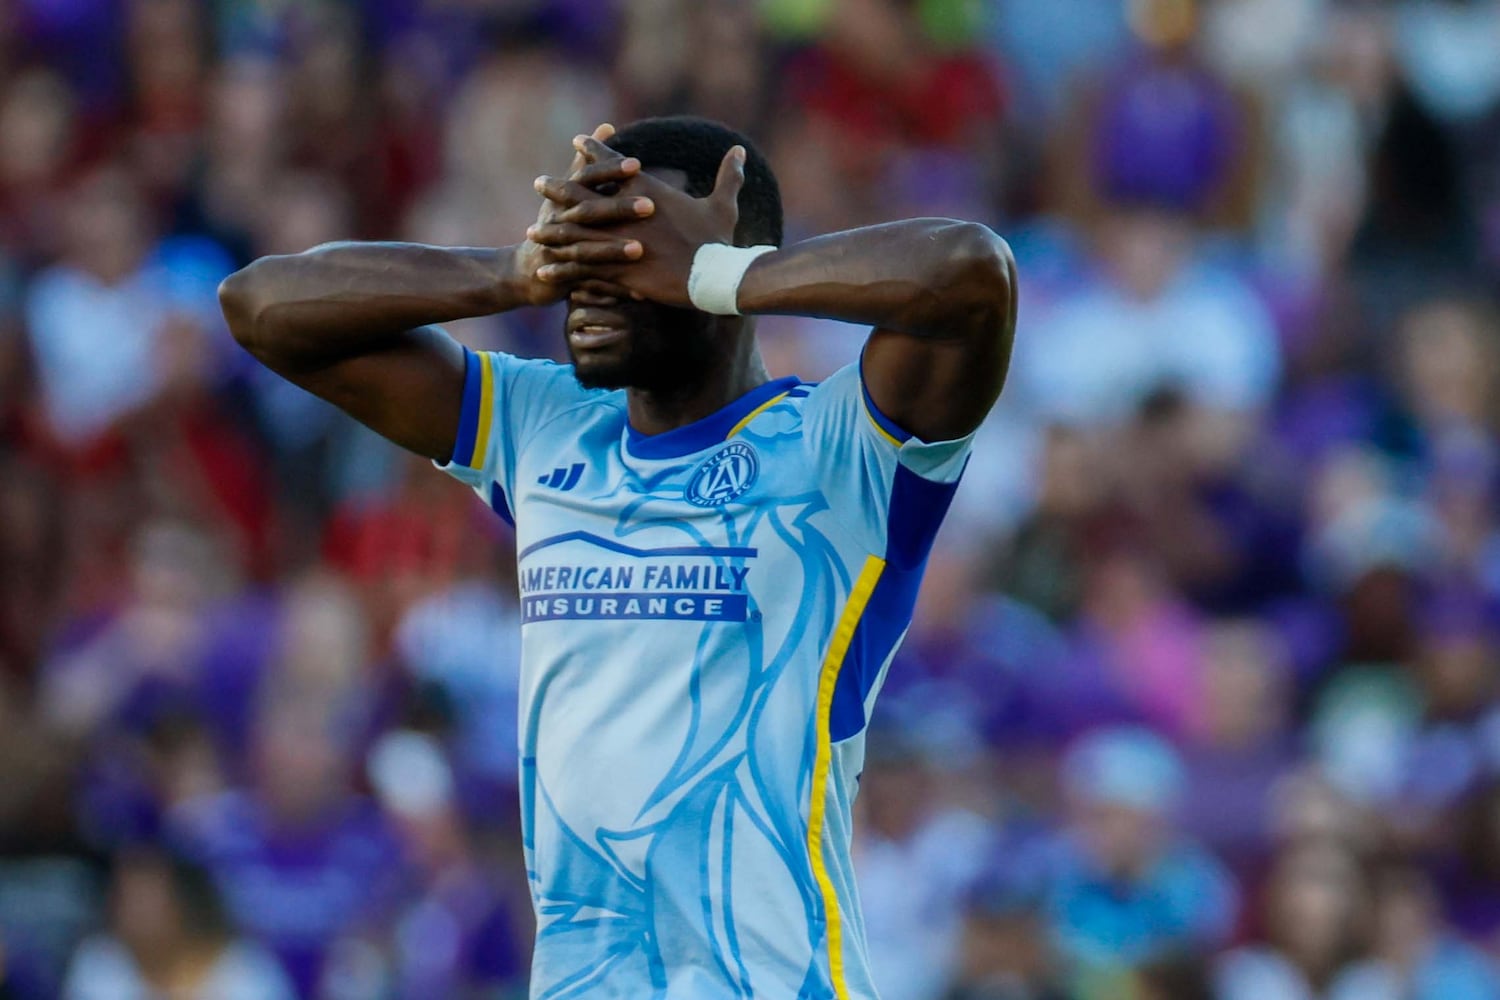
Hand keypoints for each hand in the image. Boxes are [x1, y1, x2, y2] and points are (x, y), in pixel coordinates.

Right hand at [514, 124, 655, 305]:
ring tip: (641, 250)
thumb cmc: (557, 223)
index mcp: (565, 198)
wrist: (529, 272)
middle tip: (651, 205)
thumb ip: (589, 160)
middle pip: (590, 213)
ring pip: (588, 250)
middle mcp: (561, 221)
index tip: (636, 163)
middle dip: (619, 209)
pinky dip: (614, 289)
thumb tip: (608, 125)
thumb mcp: (569, 190)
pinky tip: (640, 293)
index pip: (587, 178)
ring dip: (613, 251)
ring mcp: (561, 251)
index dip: (609, 170)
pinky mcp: (565, 279)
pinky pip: (591, 284)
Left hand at [527, 137, 746, 307]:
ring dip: (552, 233)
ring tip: (532, 233)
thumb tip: (739, 150)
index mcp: (646, 192)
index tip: (577, 141)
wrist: (715, 276)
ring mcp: (617, 243)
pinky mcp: (617, 272)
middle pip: (582, 196)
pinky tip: (544, 272)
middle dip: (558, 189)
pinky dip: (561, 270)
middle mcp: (624, 214)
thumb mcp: (724, 205)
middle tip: (538, 184)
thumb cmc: (718, 240)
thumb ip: (728, 176)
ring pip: (575, 234)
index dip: (592, 151)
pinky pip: (581, 270)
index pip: (611, 164)